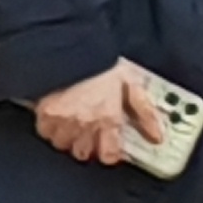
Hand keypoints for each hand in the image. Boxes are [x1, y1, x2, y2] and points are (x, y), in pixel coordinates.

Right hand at [34, 62, 165, 164]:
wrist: (75, 46)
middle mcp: (85, 124)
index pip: (108, 156)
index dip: (109, 154)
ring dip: (68, 137)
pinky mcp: (45, 113)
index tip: (109, 147)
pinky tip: (57, 116)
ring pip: (62, 145)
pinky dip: (49, 127)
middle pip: (83, 154)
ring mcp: (63, 120)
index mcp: (108, 119)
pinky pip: (45, 132)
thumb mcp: (132, 85)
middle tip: (90, 133)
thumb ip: (145, 113)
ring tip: (73, 123)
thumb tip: (157, 137)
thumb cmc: (103, 64)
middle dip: (87, 146)